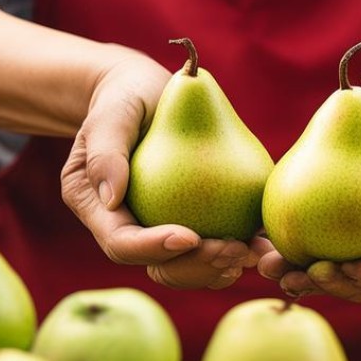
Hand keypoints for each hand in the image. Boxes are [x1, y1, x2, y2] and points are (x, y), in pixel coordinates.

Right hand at [61, 53, 267, 289]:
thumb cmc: (125, 96)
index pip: (122, 243)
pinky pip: (210, 247)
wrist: (144, 93)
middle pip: (158, 266)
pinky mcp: (189, 221)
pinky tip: (261, 245)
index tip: (190, 236)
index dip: (154, 248)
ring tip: (251, 252)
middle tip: (233, 249)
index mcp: (98, 209)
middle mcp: (126, 227)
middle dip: (195, 266)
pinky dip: (235, 252)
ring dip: (218, 267)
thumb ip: (106, 149)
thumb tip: (113, 197)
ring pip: (186, 267)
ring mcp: (158, 228)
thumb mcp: (112, 112)